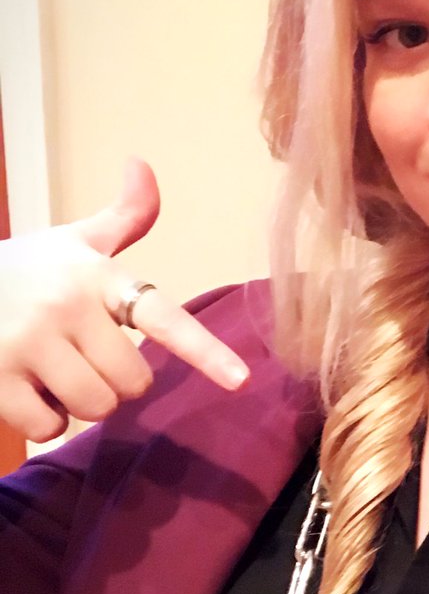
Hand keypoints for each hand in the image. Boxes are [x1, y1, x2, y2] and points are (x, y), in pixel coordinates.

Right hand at [0, 159, 249, 442]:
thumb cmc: (20, 270)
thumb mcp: (70, 242)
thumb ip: (121, 218)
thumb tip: (143, 165)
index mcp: (95, 275)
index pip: (161, 317)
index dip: (204, 351)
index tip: (241, 380)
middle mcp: (65, 306)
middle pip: (133, 383)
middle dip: (113, 381)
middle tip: (77, 355)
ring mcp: (26, 342)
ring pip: (96, 408)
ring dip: (78, 403)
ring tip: (49, 370)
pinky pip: (49, 428)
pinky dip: (41, 421)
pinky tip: (19, 387)